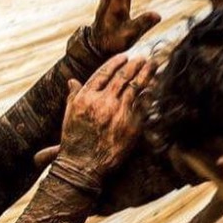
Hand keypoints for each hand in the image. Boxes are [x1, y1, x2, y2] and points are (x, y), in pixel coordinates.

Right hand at [55, 55, 153, 183]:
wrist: (83, 165)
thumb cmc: (74, 141)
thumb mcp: (69, 115)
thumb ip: (73, 95)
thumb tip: (72, 81)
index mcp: (86, 97)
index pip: (104, 73)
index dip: (116, 62)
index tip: (124, 57)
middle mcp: (103, 102)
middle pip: (123, 77)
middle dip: (134, 65)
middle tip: (142, 58)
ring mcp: (119, 112)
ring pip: (136, 87)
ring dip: (146, 73)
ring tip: (152, 65)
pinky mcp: (132, 124)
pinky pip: (143, 104)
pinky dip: (149, 93)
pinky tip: (153, 87)